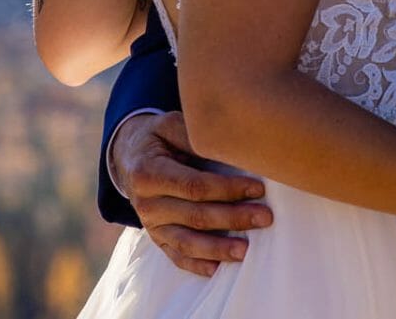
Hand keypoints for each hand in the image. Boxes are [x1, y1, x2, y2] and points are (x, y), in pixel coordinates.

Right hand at [111, 110, 271, 276]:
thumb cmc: (158, 138)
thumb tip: (229, 145)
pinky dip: (196, 265)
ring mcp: (150, 225)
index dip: (227, 189)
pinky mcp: (156, 238)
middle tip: (265, 217)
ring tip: (245, 251)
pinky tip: (217, 269)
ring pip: (186, 242)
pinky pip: (176, 256)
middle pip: (195, 215)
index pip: (194, 185)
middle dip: (233, 217)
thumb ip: (194, 137)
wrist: (130, 157)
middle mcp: (146, 203)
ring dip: (217, 248)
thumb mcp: (169, 126)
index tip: (257, 188)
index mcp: (148, 172)